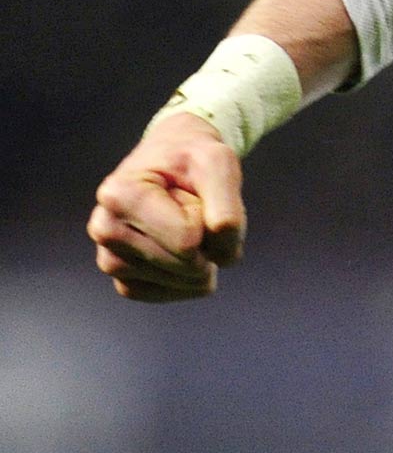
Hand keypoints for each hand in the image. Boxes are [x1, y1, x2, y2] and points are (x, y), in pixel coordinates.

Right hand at [87, 112, 246, 301]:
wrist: (174, 158)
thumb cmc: (193, 159)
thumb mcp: (219, 162)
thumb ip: (228, 206)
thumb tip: (225, 257)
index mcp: (120, 195)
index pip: (187, 239)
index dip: (209, 219)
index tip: (194, 193)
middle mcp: (104, 228)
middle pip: (185, 263)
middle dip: (208, 239)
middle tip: (192, 207)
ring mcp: (109, 256)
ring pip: (177, 281)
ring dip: (202, 259)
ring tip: (188, 224)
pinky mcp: (122, 277)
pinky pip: (162, 293)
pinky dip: (188, 281)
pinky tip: (191, 256)